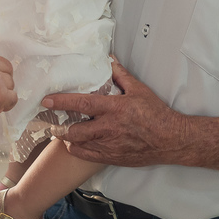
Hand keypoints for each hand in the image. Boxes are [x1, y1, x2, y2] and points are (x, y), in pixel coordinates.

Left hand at [43, 60, 188, 166]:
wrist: (170, 139)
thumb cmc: (156, 114)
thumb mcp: (139, 90)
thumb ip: (121, 75)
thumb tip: (109, 61)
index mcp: (115, 108)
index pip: (82, 104)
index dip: (62, 101)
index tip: (47, 100)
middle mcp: (110, 128)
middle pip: (75, 130)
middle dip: (59, 126)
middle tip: (51, 121)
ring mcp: (110, 145)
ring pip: (79, 145)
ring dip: (66, 139)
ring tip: (60, 132)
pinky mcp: (113, 157)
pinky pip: (88, 156)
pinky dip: (77, 150)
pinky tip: (74, 145)